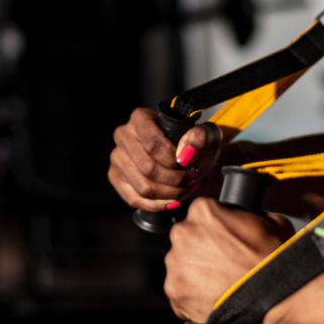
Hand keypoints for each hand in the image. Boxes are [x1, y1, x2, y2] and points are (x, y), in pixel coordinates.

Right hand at [107, 108, 225, 211]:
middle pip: (147, 168)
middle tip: (192, 180)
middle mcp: (123, 135)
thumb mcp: (207, 136)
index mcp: (140, 118)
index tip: (189, 165)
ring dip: (169, 194)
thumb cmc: (196, 144)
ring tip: (185, 189)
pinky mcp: (117, 178)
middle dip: (175, 180)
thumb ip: (200, 137)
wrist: (190, 159)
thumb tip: (185, 152)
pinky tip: (173, 201)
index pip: (152, 145)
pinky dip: (158, 205)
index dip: (173, 161)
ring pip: (142, 187)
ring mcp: (117, 158)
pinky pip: (134, 199)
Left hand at [164, 199, 293, 323]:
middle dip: (200, 250)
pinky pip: (180, 293)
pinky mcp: (175, 292)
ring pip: (181, 266)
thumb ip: (253, 216)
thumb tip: (254, 219)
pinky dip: (193, 297)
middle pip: (186, 239)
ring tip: (219, 284)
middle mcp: (183, 233)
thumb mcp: (272, 221)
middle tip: (222, 263)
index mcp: (203, 210)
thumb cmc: (274, 257)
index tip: (224, 240)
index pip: (201, 213)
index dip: (215, 228)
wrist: (274, 294)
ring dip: (195, 273)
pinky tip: (213, 298)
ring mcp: (176, 264)